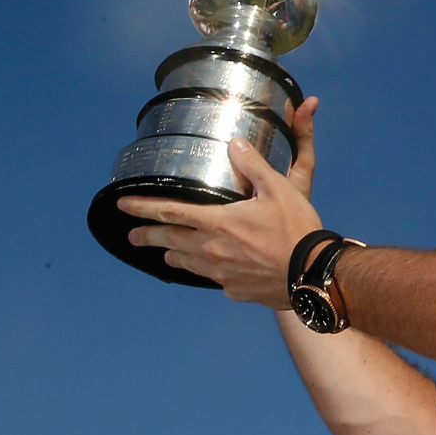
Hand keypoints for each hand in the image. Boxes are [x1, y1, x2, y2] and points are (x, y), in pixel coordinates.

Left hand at [119, 97, 323, 308]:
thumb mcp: (278, 189)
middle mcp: (212, 250)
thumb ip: (253, 165)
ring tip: (166, 254)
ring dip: (174, 254)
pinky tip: (214, 269)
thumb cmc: (296, 230)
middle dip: (148, 236)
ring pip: (187, 263)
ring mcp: (221, 275)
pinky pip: (213, 279)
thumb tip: (236, 144)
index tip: (123, 205)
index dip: (143, 207)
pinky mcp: (235, 290)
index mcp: (218, 223)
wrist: (312, 275)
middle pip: (170, 241)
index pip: (170, 212)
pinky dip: (208, 270)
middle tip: (132, 236)